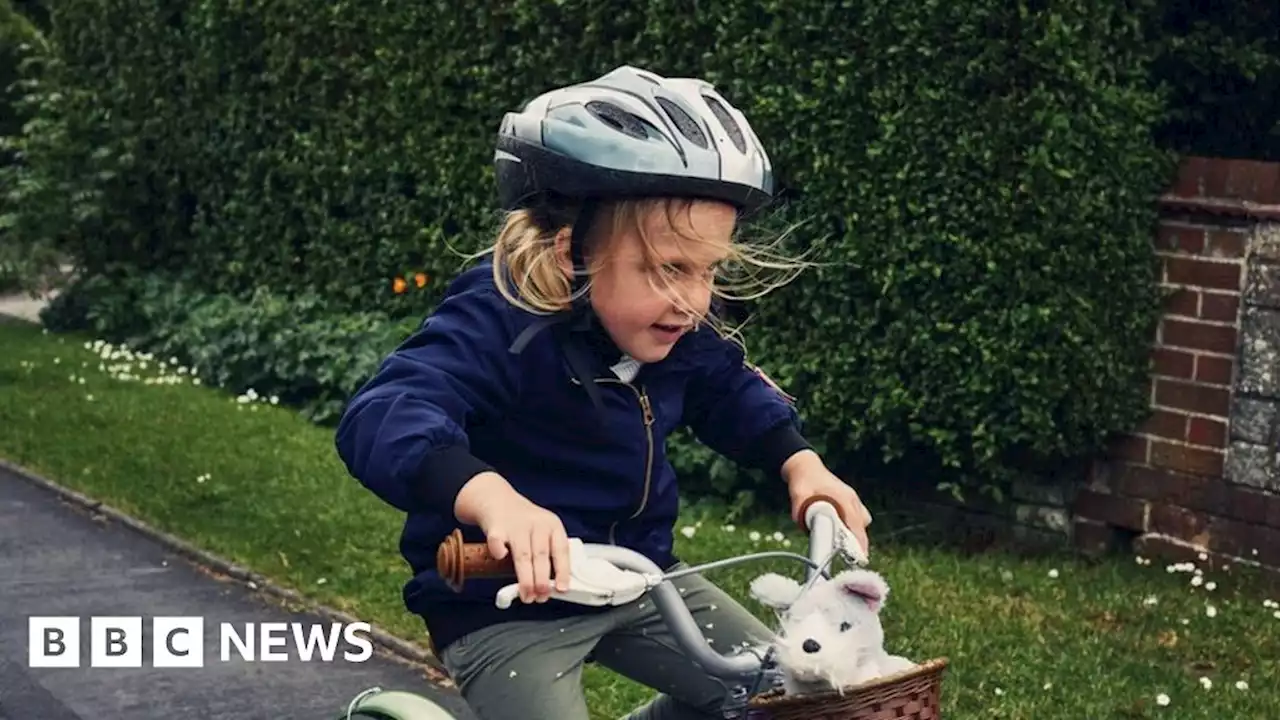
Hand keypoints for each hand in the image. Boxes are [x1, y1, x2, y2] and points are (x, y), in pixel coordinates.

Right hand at [454, 472, 570, 603]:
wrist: (497, 500)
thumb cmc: (524, 524)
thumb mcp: (544, 532)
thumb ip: (548, 555)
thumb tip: (552, 588)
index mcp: (552, 525)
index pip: (561, 550)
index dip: (563, 571)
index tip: (562, 589)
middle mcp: (536, 524)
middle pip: (541, 555)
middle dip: (542, 580)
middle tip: (541, 597)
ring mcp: (516, 525)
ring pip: (523, 555)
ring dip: (525, 578)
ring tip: (527, 595)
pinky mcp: (496, 527)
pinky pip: (498, 541)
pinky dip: (499, 551)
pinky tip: (502, 559)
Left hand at [781, 450, 871, 557]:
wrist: (806, 467)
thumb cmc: (804, 480)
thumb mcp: (798, 493)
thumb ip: (799, 507)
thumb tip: (800, 521)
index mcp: (843, 497)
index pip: (855, 523)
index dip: (859, 541)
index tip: (861, 557)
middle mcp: (851, 499)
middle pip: (862, 525)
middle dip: (860, 543)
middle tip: (855, 560)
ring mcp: (852, 500)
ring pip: (861, 522)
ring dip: (856, 534)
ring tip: (846, 548)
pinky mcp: (850, 502)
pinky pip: (858, 518)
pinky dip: (853, 528)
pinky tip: (842, 535)